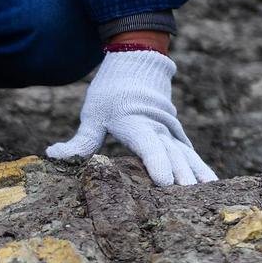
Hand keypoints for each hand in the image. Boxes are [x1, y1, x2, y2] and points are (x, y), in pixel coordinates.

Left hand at [46, 51, 217, 185]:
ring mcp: (170, 130)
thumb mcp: (92, 115)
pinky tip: (209, 183)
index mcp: (136, 123)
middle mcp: (157, 128)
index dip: (156, 163)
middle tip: (190, 198)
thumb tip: (52, 155)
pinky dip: (199, 166)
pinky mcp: (175, 133)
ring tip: (208, 194)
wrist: (136, 64)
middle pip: (173, 154)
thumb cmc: (110, 92)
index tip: (165, 182)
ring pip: (186, 154)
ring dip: (196, 173)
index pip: (149, 146)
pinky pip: (189, 152)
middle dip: (182, 176)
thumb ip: (79, 140)